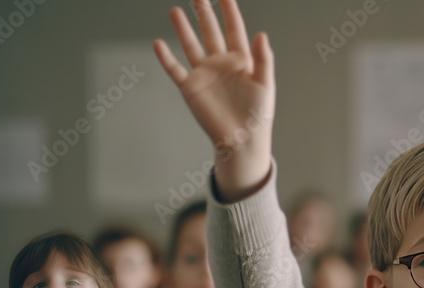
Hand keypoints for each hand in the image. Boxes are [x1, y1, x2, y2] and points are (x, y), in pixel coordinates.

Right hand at [153, 0, 274, 198]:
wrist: (242, 140)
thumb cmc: (257, 115)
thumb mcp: (265, 84)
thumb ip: (264, 59)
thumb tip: (262, 34)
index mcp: (241, 61)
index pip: (234, 30)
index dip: (229, 12)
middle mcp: (221, 64)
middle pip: (210, 32)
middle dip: (204, 13)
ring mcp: (204, 75)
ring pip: (191, 46)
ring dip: (183, 29)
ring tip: (176, 10)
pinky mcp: (191, 88)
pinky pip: (175, 70)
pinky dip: (166, 58)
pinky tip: (158, 44)